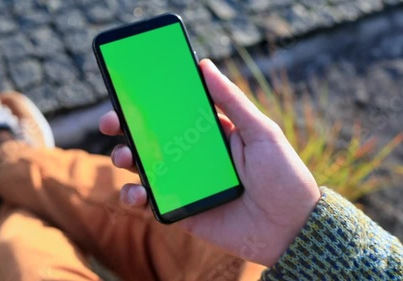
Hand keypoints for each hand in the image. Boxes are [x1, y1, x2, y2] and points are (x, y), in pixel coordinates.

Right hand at [99, 59, 320, 265]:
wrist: (291, 227)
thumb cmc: (284, 175)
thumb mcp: (261, 131)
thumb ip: (232, 100)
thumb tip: (204, 64)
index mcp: (211, 133)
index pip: (173, 113)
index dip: (148, 103)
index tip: (127, 93)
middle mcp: (194, 156)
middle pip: (151, 138)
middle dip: (125, 128)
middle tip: (111, 122)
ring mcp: (185, 183)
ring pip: (144, 167)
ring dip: (125, 159)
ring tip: (125, 158)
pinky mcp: (181, 210)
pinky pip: (150, 202)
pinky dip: (135, 196)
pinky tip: (137, 192)